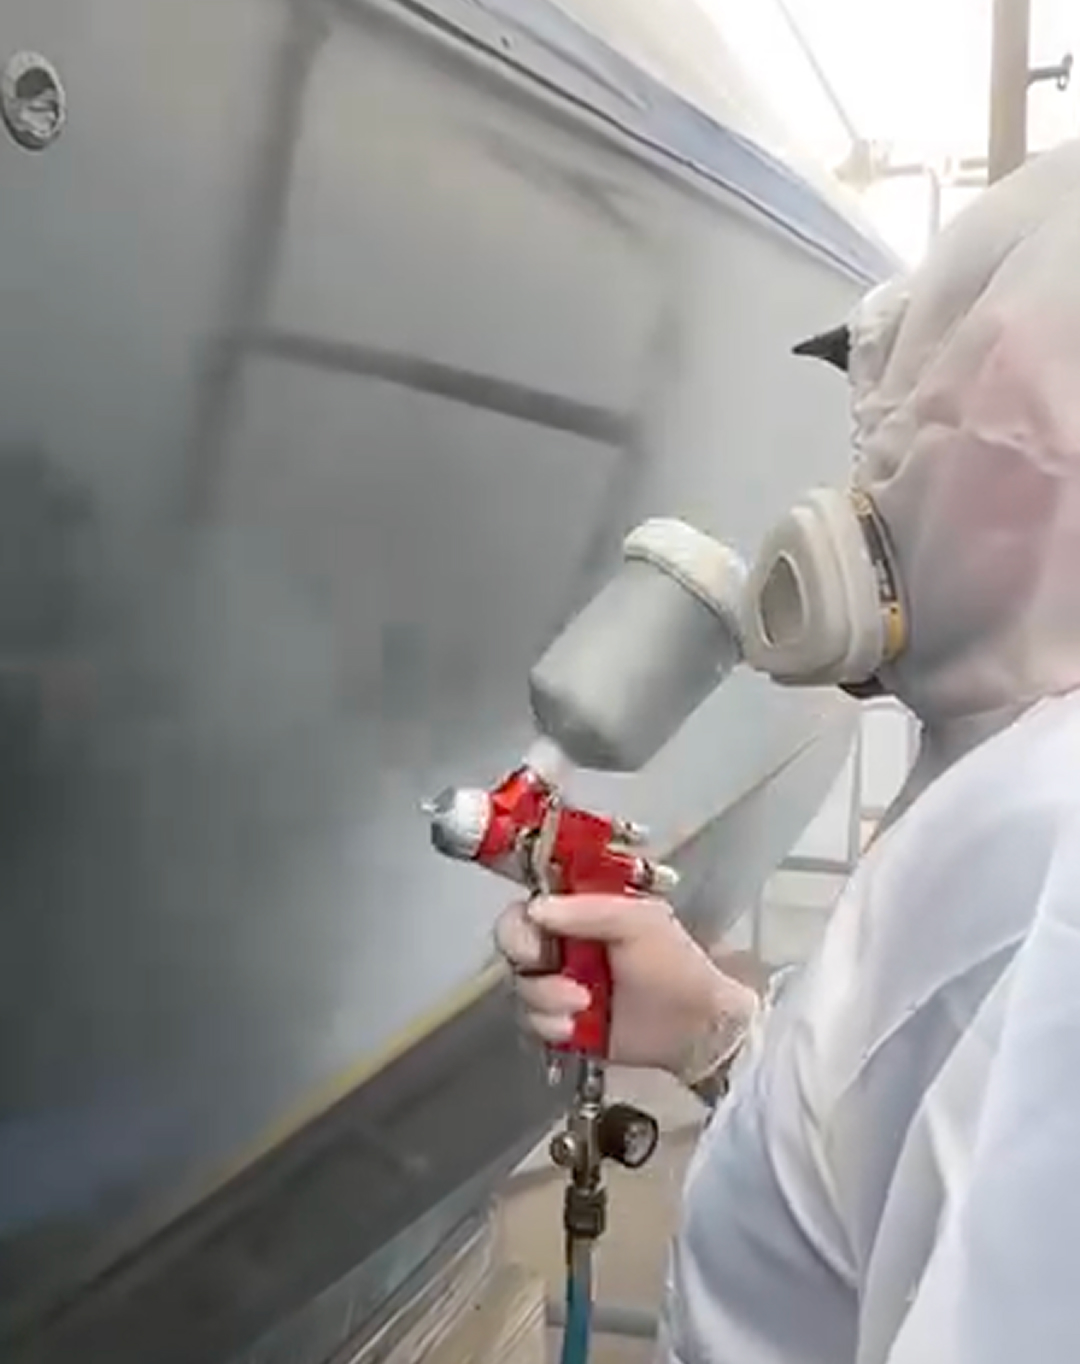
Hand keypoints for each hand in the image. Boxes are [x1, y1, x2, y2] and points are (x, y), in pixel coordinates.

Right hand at [494, 895, 758, 1077]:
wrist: (694, 1029)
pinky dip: (550, 1025)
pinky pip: (531, 1022)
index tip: (536, 934)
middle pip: (513, 943)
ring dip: (547, 997)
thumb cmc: (676, 967)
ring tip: (584, 1004)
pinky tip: (576, 1028)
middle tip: (549, 965)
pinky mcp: (560, 1021)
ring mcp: (560, 983)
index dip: (522, 919)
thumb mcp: (640, 922)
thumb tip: (537, 908)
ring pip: (521, 985)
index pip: (530, 904)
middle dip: (527, 957)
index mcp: (582, 911)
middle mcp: (565, 944)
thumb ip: (588, 910)